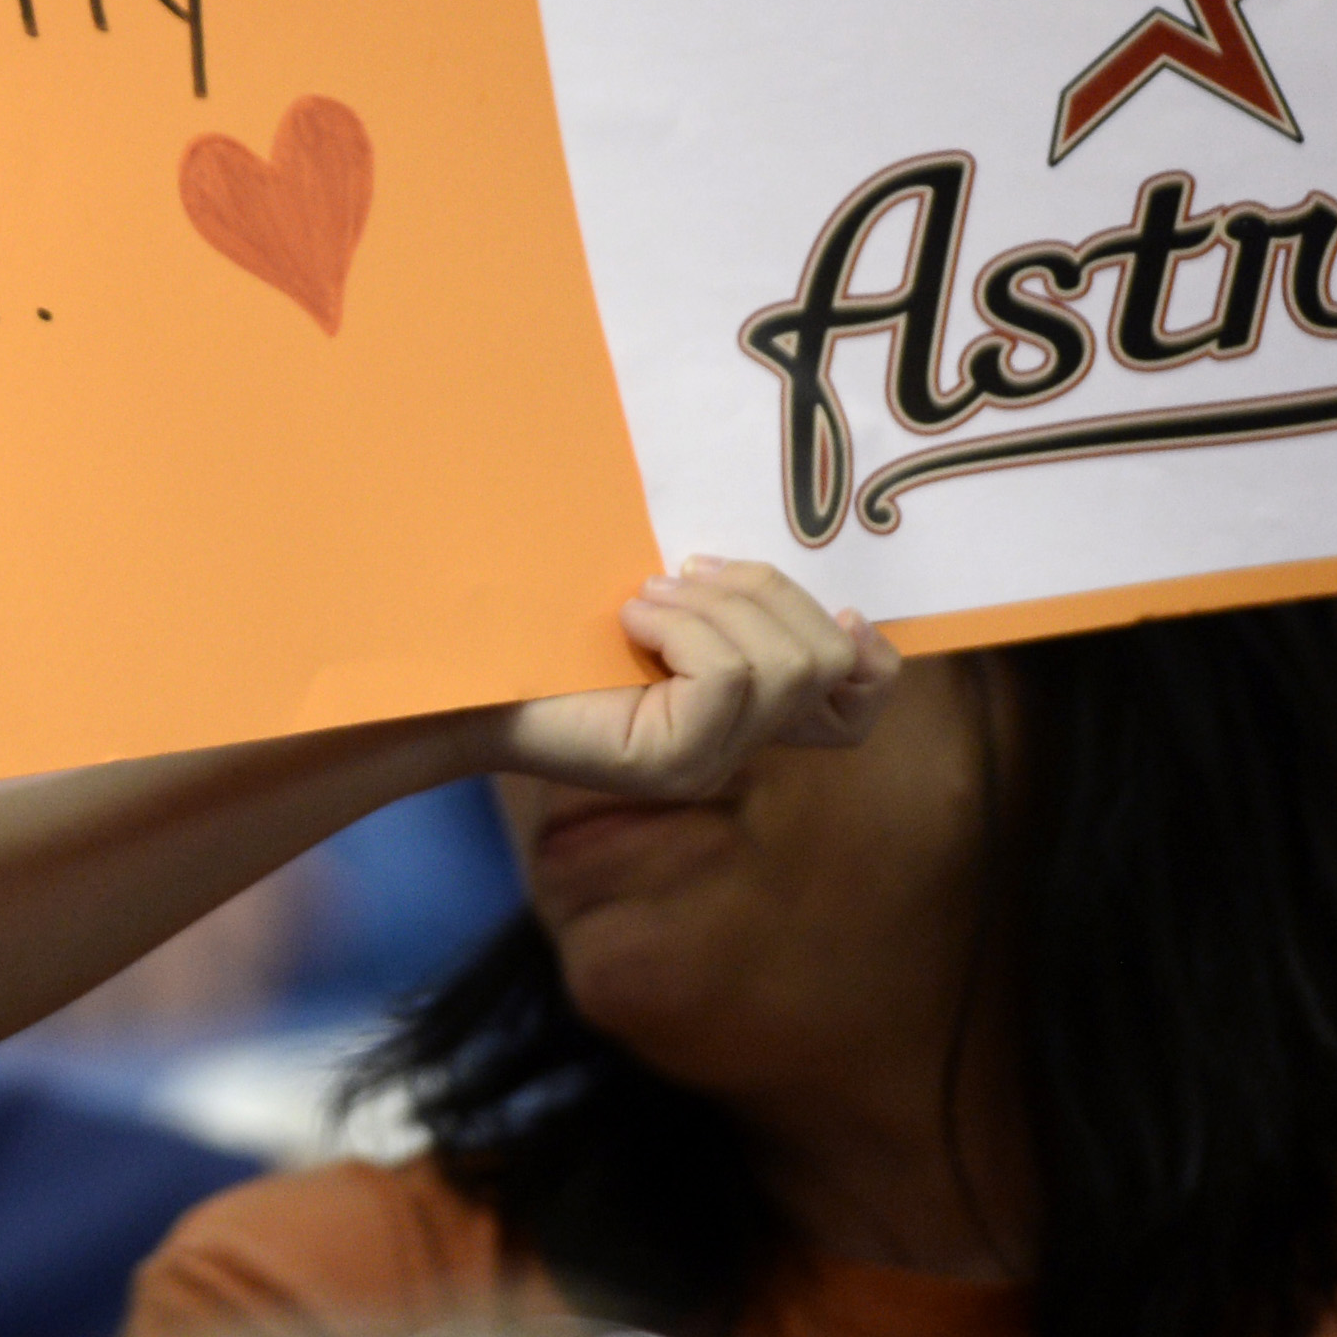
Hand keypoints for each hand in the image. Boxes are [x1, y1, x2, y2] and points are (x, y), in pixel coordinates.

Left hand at [480, 557, 896, 801]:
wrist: (464, 679)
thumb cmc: (548, 630)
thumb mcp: (651, 603)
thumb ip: (716, 597)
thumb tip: (774, 573)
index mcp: (742, 710)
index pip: (857, 706)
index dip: (872, 656)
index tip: (839, 606)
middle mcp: (737, 748)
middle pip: (829, 660)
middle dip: (767, 591)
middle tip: (682, 572)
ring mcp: (707, 764)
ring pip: (784, 664)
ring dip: (716, 604)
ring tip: (648, 596)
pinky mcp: (671, 764)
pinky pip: (726, 675)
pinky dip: (682, 627)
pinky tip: (629, 620)